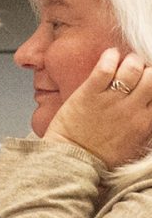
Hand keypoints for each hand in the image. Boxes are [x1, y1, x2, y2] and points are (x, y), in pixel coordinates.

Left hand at [47, 50, 151, 167]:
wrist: (73, 160)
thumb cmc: (102, 155)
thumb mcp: (135, 144)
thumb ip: (145, 124)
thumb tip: (148, 108)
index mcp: (145, 122)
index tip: (148, 81)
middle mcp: (132, 109)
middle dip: (147, 69)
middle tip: (137, 71)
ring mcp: (111, 99)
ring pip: (133, 67)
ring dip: (131, 61)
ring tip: (123, 63)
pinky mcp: (89, 92)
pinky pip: (105, 67)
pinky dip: (110, 57)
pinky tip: (109, 56)